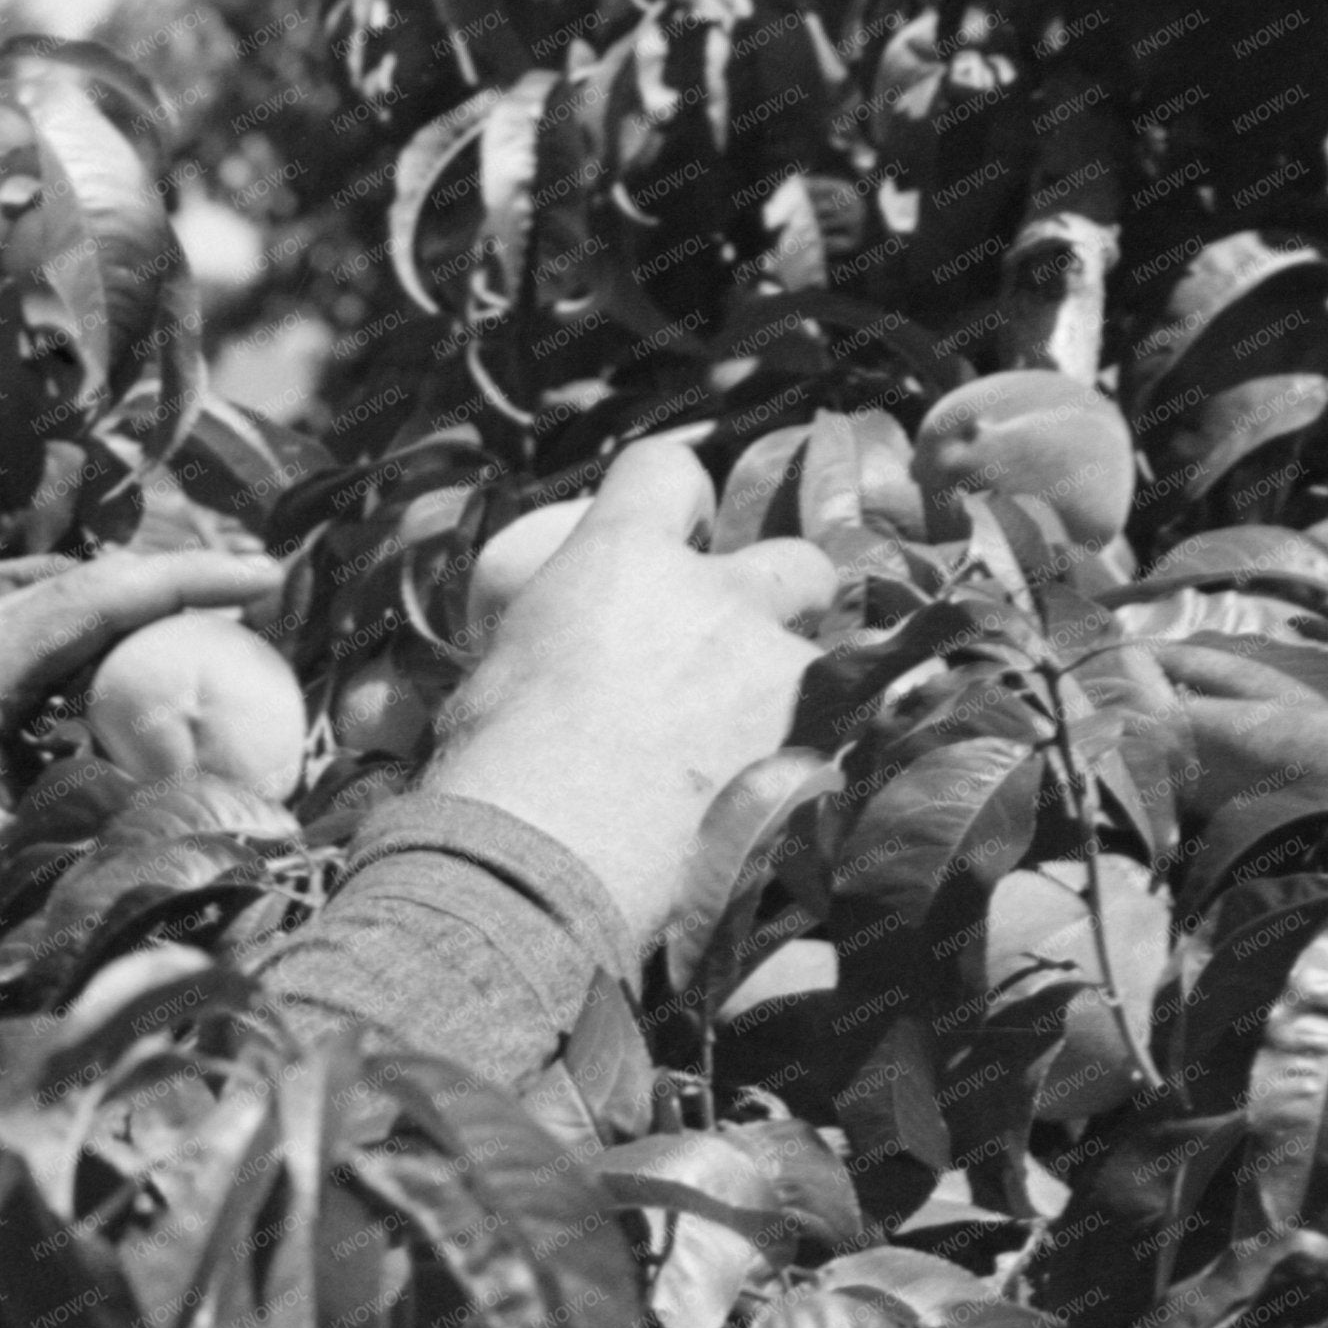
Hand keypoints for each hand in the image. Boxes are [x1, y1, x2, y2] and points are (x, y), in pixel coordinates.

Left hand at [0, 549, 280, 1026]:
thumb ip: (84, 834)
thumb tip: (193, 800)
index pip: (101, 597)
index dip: (193, 580)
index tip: (270, 577)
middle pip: (93, 589)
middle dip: (185, 590)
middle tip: (273, 613)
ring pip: (70, 619)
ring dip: (147, 627)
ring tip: (233, 651)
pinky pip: (46, 658)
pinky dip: (108, 667)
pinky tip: (154, 704)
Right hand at [424, 440, 836, 953]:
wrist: (543, 858)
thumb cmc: (492, 768)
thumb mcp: (498, 673)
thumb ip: (553, 640)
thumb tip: (550, 658)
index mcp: (620, 559)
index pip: (665, 470)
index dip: (672, 498)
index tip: (669, 534)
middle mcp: (713, 596)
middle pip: (791, 558)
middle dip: (778, 596)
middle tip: (737, 646)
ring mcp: (773, 671)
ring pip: (826, 655)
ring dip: (796, 689)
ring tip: (756, 745)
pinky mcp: (811, 748)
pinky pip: (835, 739)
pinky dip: (809, 763)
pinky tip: (770, 802)